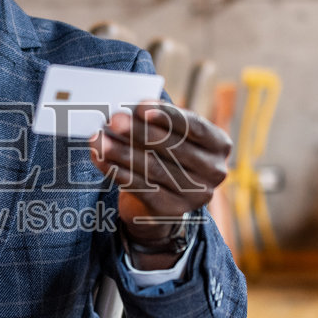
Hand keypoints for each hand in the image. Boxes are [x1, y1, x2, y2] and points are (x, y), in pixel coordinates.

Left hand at [90, 101, 232, 267]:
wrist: (159, 198)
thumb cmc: (164, 154)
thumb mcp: (169, 136)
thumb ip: (157, 123)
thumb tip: (126, 112)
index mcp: (219, 145)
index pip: (194, 127)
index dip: (167, 116)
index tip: (140, 106)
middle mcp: (214, 171)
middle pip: (172, 147)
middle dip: (139, 132)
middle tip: (114, 120)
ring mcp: (196, 195)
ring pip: (153, 168)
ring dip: (122, 151)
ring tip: (98, 139)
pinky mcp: (172, 211)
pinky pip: (140, 188)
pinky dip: (116, 171)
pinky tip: (99, 158)